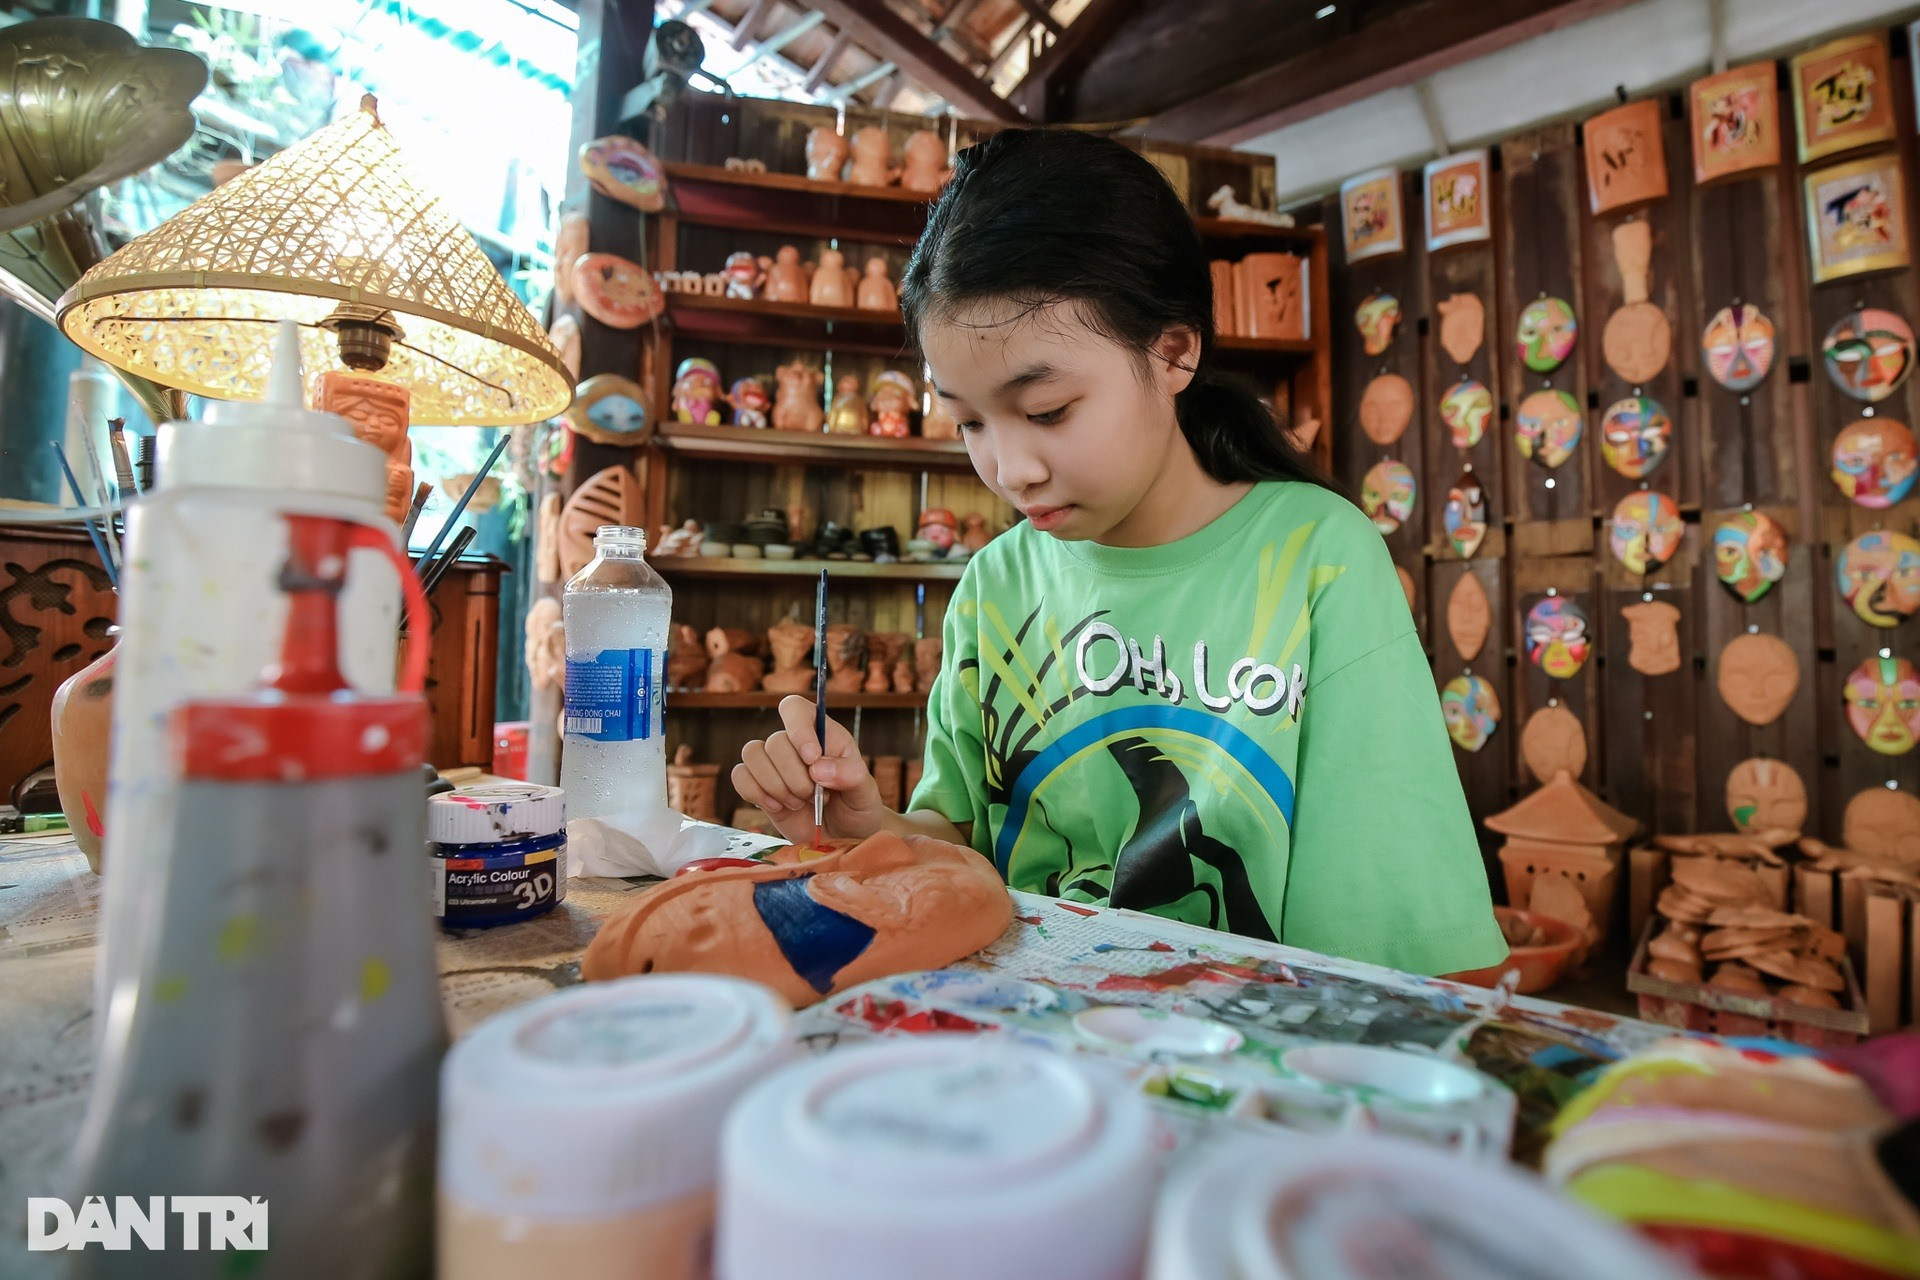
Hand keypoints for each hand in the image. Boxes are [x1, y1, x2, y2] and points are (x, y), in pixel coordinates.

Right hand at [732, 695, 888, 845]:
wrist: (843, 837)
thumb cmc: (856, 807)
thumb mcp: (865, 791)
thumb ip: (849, 774)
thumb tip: (817, 768)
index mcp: (822, 733)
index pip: (795, 709)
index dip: (798, 730)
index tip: (812, 759)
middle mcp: (794, 744)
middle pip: (774, 742)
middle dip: (794, 777)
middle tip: (815, 797)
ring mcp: (774, 765)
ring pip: (752, 755)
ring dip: (775, 785)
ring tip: (800, 803)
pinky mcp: (759, 786)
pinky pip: (740, 776)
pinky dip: (756, 793)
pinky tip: (778, 807)